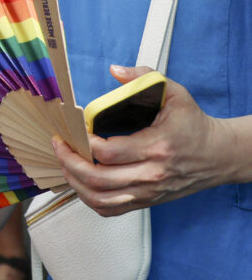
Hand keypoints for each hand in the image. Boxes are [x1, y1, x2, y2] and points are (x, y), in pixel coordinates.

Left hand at [52, 65, 232, 214]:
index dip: (84, 143)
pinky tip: (79, 183)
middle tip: (59, 146)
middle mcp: (152, 174)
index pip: (109, 152)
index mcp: (156, 147)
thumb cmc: (194, 124)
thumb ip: (143, 78)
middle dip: (70, 162)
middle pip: (99, 179)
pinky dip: (89, 199)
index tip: (74, 130)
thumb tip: (115, 70)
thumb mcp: (174, 94)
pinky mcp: (147, 201)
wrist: (219, 155)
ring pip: (101, 198)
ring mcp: (149, 192)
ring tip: (64, 164)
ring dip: (75, 183)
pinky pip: (110, 209)